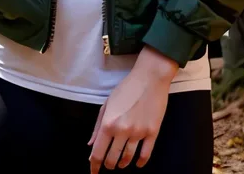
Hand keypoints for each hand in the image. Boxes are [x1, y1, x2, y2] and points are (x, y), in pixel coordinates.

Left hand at [88, 46, 177, 171]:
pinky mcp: (153, 133)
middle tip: (108, 165)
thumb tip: (91, 145)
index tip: (93, 172)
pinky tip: (137, 163)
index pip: (98, 152)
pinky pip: (145, 154)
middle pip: (113, 158)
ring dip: (122, 164)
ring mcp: (139, 133)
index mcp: (108, 123)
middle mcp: (122, 130)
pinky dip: (140, 162)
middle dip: (108, 165)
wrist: (149, 78)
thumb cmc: (126, 88)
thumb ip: (98, 126)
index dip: (94, 165)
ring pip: (128, 157)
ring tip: (120, 165)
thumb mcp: (107, 103)